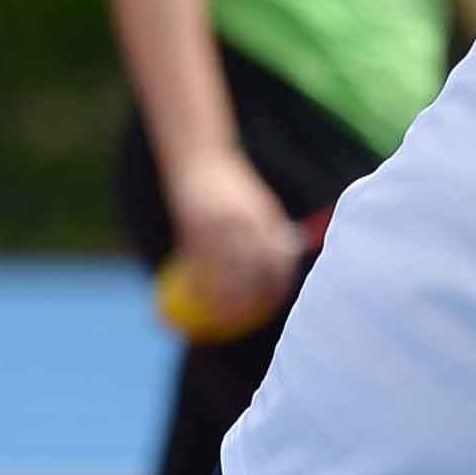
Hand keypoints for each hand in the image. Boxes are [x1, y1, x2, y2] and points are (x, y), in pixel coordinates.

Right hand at [164, 148, 301, 332]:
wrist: (201, 157)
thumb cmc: (234, 186)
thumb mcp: (259, 206)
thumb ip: (271, 233)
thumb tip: (284, 265)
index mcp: (263, 218)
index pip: (276, 261)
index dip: (276, 286)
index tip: (273, 301)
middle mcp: (241, 223)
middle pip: (250, 272)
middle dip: (250, 299)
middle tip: (246, 317)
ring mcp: (215, 226)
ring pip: (221, 272)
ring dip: (221, 298)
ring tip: (220, 316)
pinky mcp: (191, 227)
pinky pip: (196, 263)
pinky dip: (198, 283)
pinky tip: (198, 296)